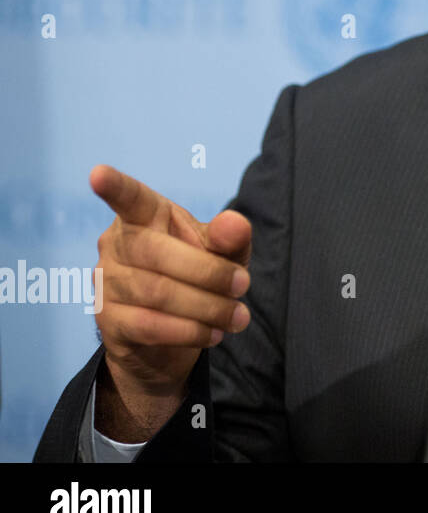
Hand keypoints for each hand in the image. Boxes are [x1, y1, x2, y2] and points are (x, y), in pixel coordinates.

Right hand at [89, 165, 251, 438]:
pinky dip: (189, 331)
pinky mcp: (108, 321)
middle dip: (209, 272)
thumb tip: (235, 223)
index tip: (98, 174)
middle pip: (158, 253)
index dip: (116, 187)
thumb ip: (230, 238)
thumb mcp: (222, 254)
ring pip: (157, 292)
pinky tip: (214, 333)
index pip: (130, 199)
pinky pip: (150, 325)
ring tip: (238, 316)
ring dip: (207, 307)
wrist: (171, 338)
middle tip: (244, 285)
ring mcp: (107, 282)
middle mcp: (117, 244)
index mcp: (145, 217)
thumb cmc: (197, 277)